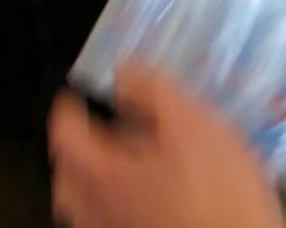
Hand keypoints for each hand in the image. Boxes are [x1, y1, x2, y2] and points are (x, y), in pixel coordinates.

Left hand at [48, 65, 283, 227]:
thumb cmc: (219, 191)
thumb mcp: (192, 126)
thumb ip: (154, 93)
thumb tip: (126, 73)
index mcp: (105, 175)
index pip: (66, 136)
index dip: (67, 111)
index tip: (73, 97)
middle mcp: (101, 210)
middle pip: (67, 180)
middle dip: (73, 152)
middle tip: (88, 132)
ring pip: (85, 210)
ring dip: (89, 183)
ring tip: (110, 166)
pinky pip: (111, 224)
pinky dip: (113, 207)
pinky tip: (140, 199)